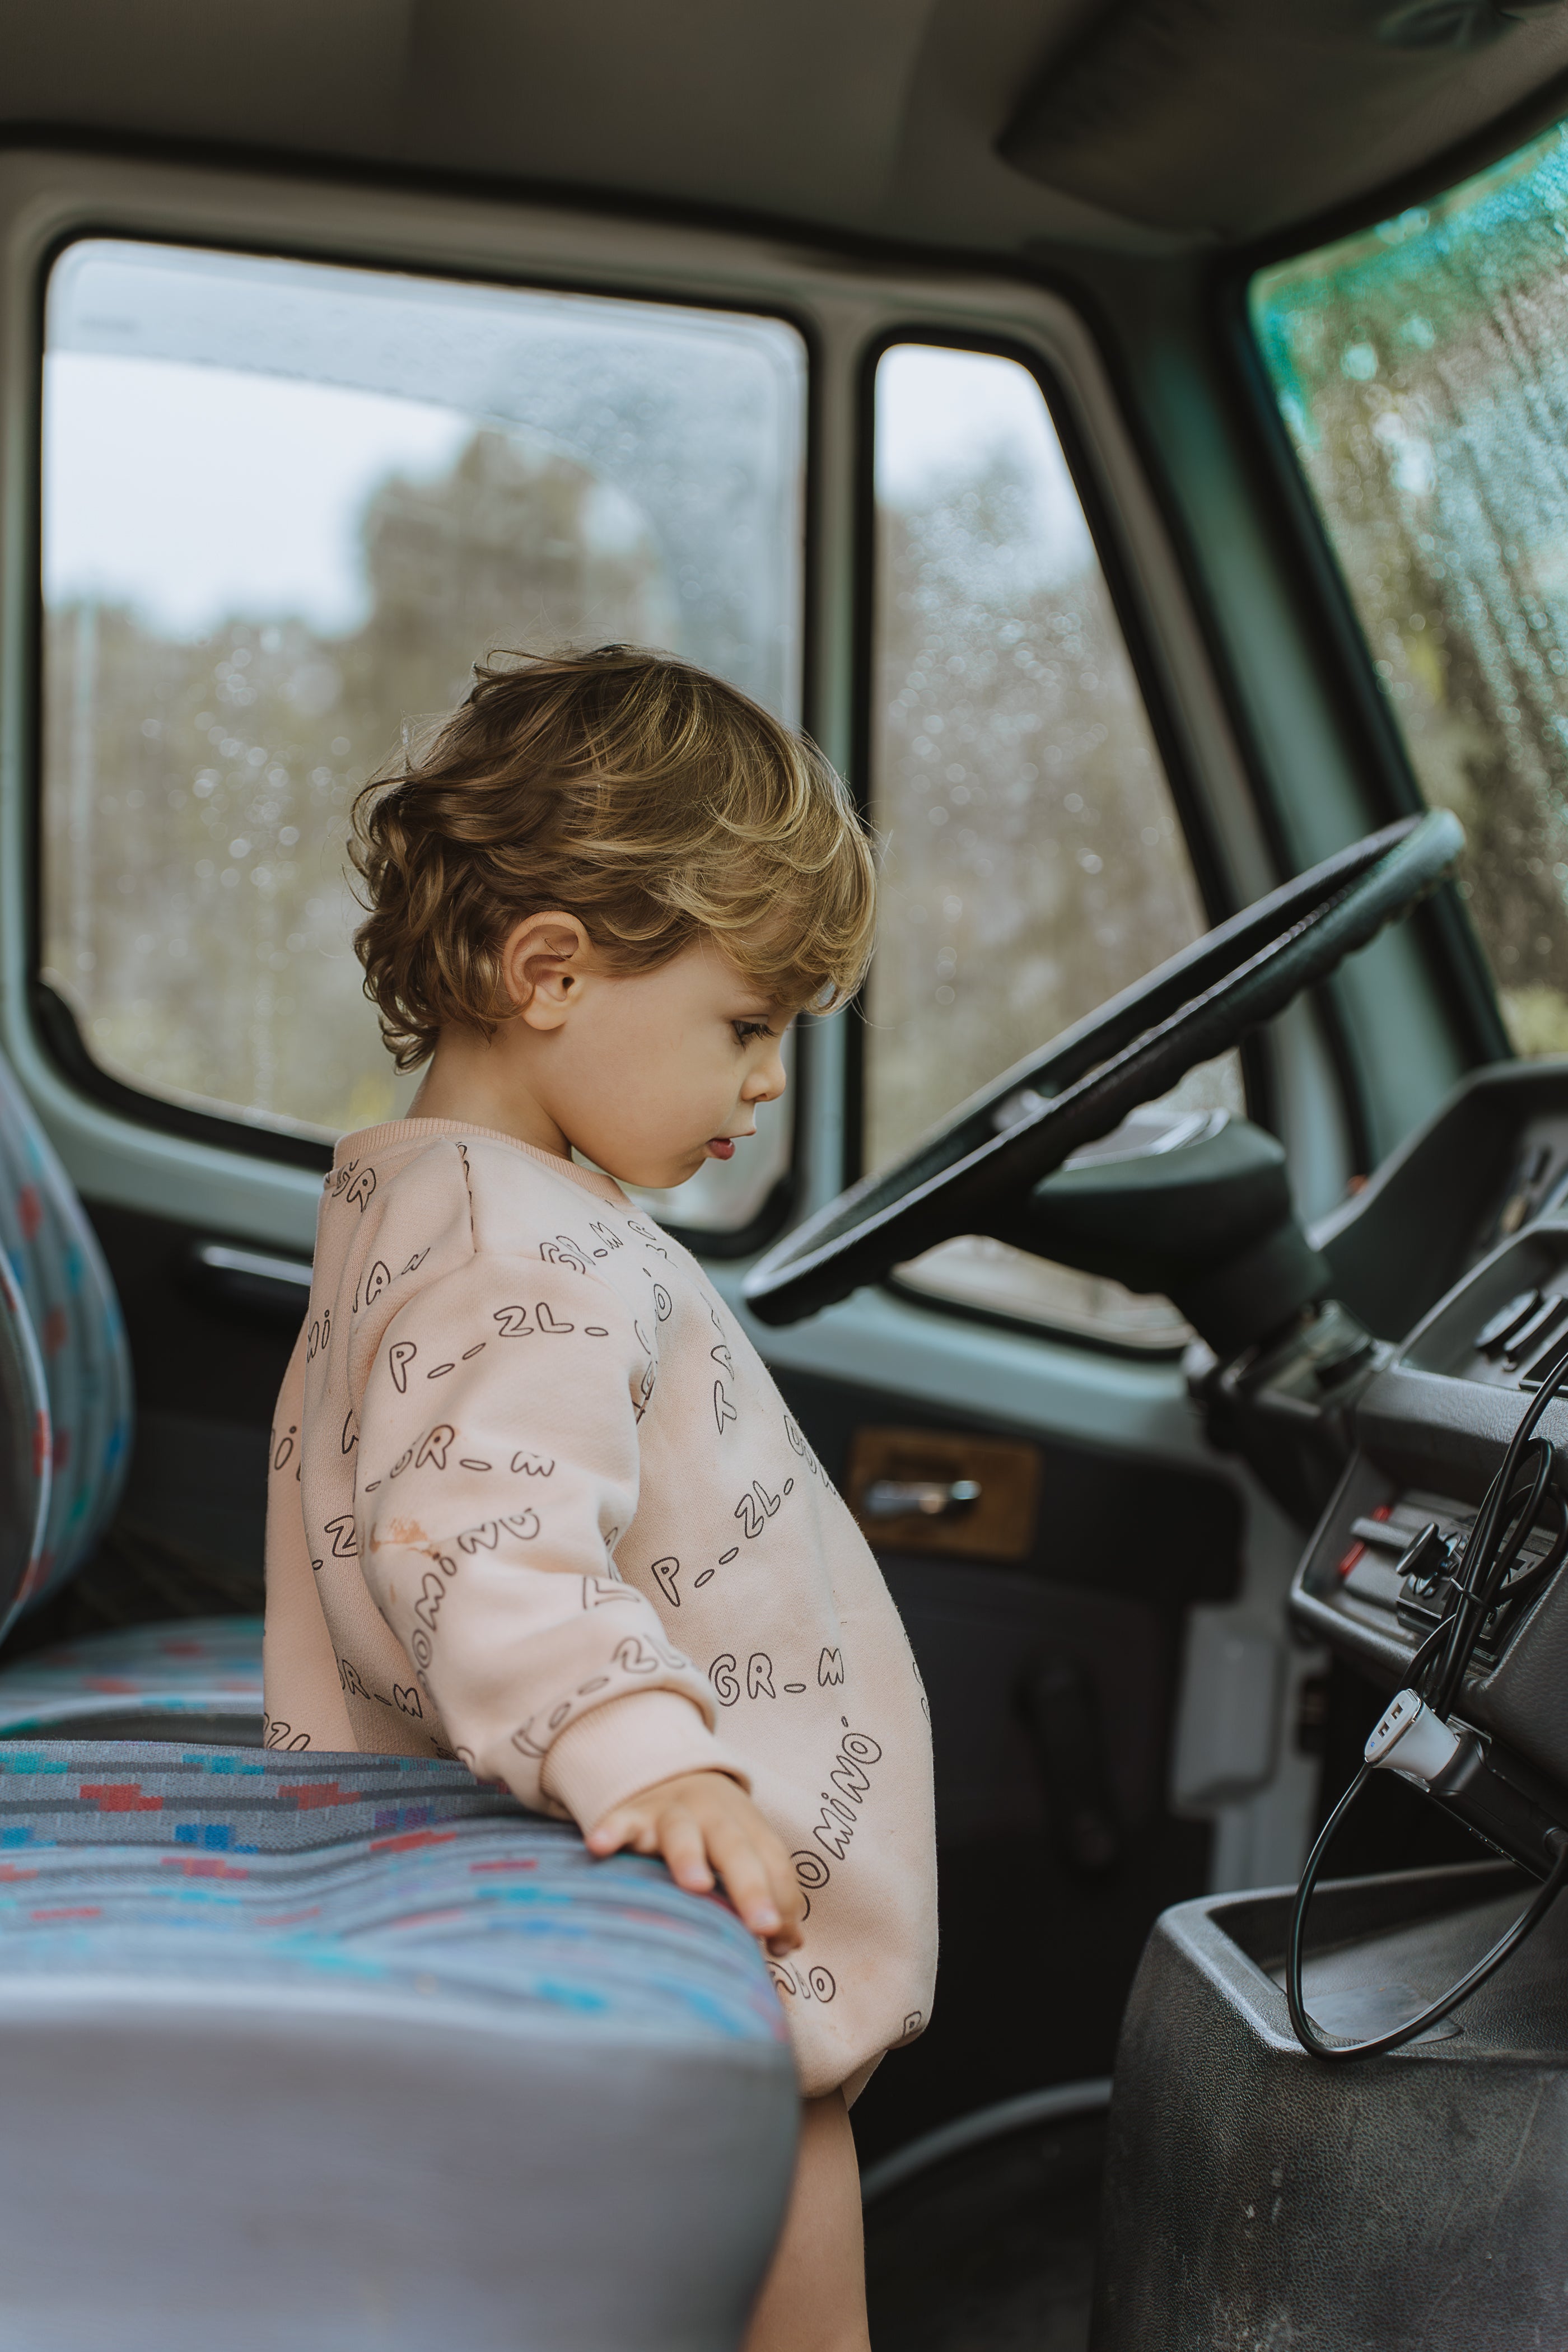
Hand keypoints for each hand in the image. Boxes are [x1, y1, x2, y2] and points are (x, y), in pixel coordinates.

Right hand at [586, 1770, 806, 1955]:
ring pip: (682, 1831)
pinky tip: (599, 1846)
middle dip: (752, 1887)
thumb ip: (771, 1894)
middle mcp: (714, 1815)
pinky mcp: (632, 1814)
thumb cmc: (716, 1834)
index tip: (782, 1941)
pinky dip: (612, 1831)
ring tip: (696, 1885)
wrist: (674, 1773)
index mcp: (748, 1827)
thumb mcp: (746, 1852)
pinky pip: (620, 1820)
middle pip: (736, 1849)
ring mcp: (671, 1812)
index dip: (783, 1899)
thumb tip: (788, 1944)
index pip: (773, 1862)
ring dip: (690, 1856)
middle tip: (764, 1925)